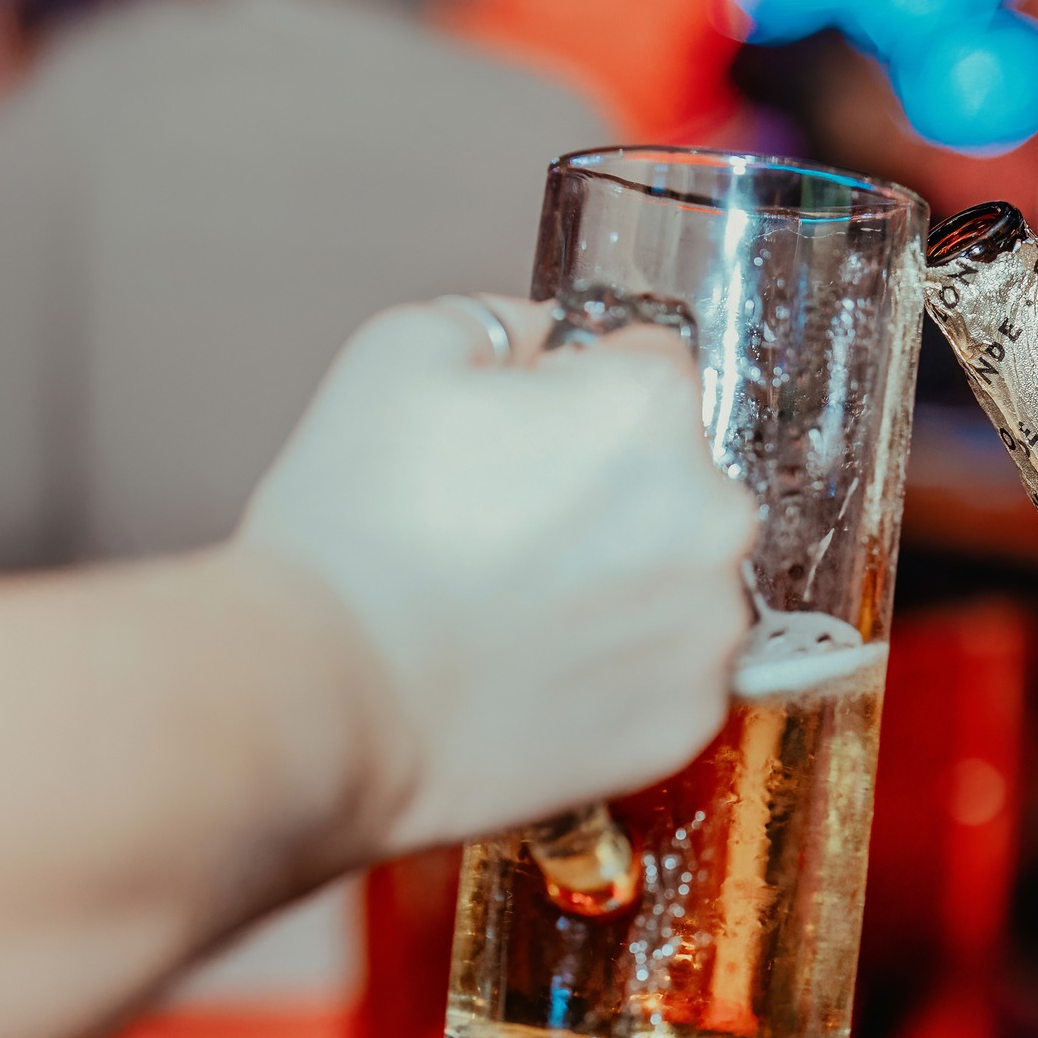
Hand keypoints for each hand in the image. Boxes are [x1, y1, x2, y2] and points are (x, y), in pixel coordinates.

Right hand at [236, 296, 755, 852]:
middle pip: (674, 481)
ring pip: (678, 583)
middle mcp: (710, 514)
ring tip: (513, 611)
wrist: (327, 701)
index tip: (522, 440)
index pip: (648, 366)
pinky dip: (616, 674)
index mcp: (651, 408)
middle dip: (607, 495)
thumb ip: (496, 321)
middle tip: (503, 534)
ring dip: (620, 588)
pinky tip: (536, 671)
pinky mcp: (691, 717)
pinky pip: (667, 674)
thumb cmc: (353, 537)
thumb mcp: (397, 356)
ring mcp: (709, 626)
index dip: (574, 394)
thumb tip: (538, 336)